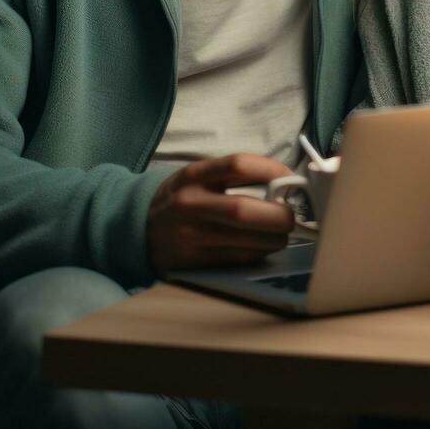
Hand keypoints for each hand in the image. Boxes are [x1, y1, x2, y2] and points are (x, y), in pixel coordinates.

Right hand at [147, 153, 295, 272]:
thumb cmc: (182, 199)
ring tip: (281, 233)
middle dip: (278, 215)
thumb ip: (235, 177)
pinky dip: (259, 253)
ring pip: (245, 240)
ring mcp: (190, 236)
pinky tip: (262, 246)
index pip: (238, 165)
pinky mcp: (193, 263)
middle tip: (291, 216)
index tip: (289, 178)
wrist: (138, 228)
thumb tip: (285, 182)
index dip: (272, 170)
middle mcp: (189, 204)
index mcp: (193, 175)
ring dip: (275, 238)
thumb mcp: (198, 176)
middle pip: (244, 210)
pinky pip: (238, 259)